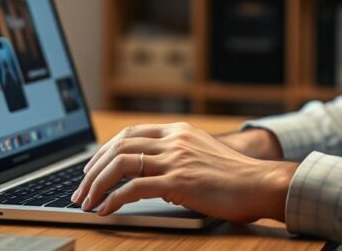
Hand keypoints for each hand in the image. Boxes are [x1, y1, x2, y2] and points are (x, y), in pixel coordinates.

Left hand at [70, 122, 297, 222]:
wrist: (261, 183)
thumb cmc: (236, 177)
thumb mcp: (201, 155)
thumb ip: (176, 157)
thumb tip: (149, 175)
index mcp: (178, 131)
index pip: (130, 134)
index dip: (105, 151)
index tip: (91, 169)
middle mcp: (174, 140)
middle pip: (119, 146)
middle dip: (93, 169)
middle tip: (80, 190)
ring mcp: (176, 159)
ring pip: (121, 163)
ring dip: (97, 184)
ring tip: (86, 202)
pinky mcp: (179, 181)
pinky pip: (134, 187)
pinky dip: (113, 199)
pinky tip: (105, 210)